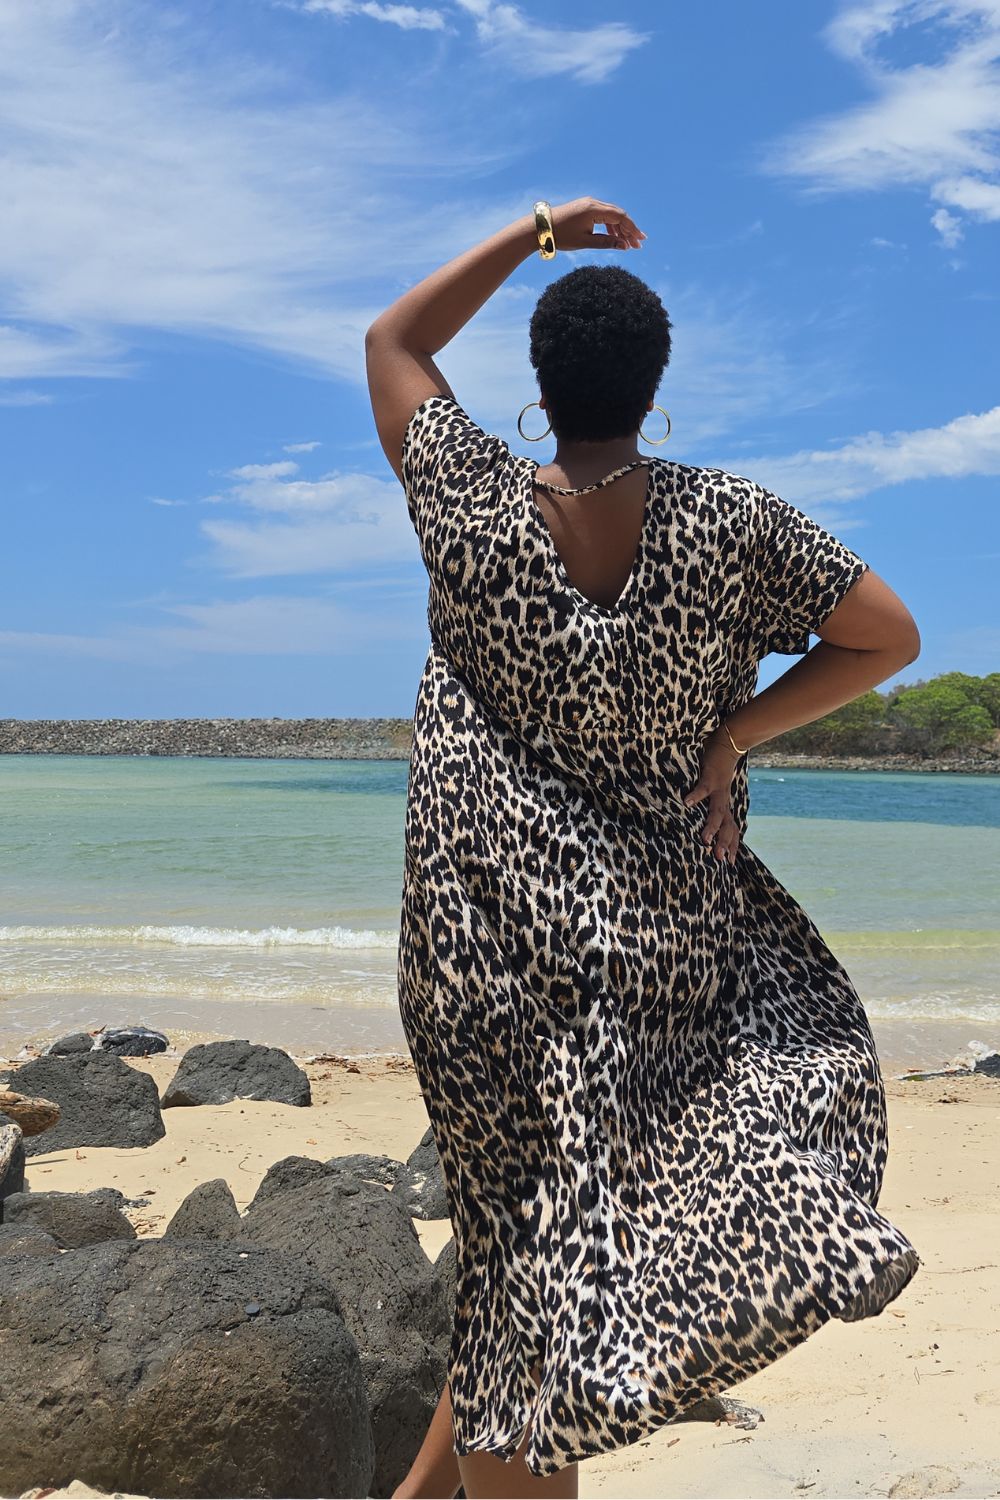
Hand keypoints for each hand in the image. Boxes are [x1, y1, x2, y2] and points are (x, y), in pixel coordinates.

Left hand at [549, 197, 645, 250]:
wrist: (541, 227)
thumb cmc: (561, 236)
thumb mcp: (585, 242)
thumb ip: (607, 243)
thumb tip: (625, 246)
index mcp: (594, 209)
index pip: (620, 217)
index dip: (632, 229)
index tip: (640, 241)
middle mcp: (593, 203)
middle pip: (618, 215)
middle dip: (629, 230)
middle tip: (637, 245)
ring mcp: (589, 204)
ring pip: (611, 215)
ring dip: (620, 228)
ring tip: (627, 244)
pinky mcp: (584, 208)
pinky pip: (603, 215)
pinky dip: (610, 225)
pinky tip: (614, 236)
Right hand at [683, 726, 742, 863]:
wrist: (727, 744)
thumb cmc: (718, 769)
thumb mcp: (717, 790)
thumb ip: (711, 804)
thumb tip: (700, 818)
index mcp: (725, 805)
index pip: (732, 829)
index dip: (733, 845)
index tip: (731, 864)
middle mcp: (724, 800)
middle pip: (727, 826)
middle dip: (723, 842)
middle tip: (719, 859)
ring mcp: (718, 789)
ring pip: (717, 811)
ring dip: (712, 826)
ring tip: (704, 839)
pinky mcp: (710, 777)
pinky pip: (702, 788)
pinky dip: (695, 796)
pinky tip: (686, 803)